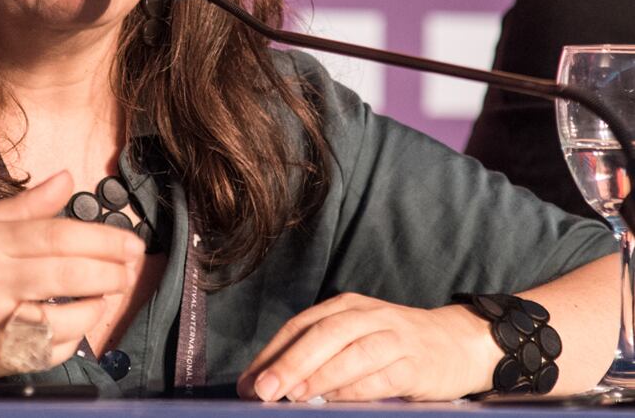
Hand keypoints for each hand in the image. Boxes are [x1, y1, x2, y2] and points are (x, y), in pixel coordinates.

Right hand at [0, 170, 144, 380]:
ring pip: (66, 319)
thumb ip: (24, 206)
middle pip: (67, 275)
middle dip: (110, 270)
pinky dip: (73, 338)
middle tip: (130, 265)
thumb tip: (68, 179)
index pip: (56, 236)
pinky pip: (51, 352)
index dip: (101, 238)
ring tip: (108, 292)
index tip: (129, 240)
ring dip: (98, 307)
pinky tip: (78, 321)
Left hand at [237, 293, 499, 401]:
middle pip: (321, 334)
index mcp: (345, 306)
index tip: (249, 382)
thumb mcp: (356, 338)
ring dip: (318, 376)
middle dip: (288, 363)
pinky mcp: (416, 362)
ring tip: (293, 396)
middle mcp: (366, 315)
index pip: (300, 325)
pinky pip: (382, 375)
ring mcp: (393, 336)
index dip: (272, 353)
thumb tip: (270, 384)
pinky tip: (335, 402)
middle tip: (263, 390)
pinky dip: (355, 388)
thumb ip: (319, 355)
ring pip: (350, 351)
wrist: (460, 342)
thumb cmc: (395, 345)